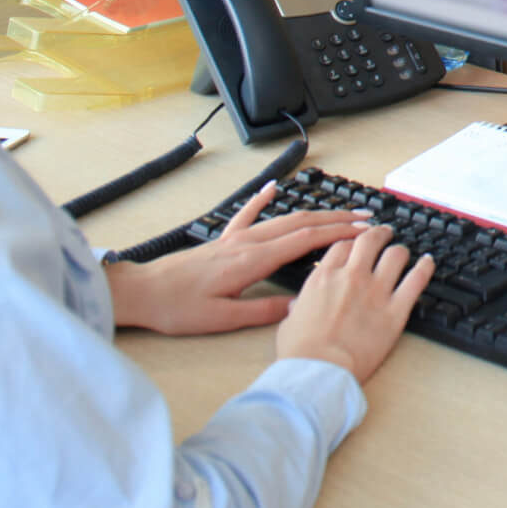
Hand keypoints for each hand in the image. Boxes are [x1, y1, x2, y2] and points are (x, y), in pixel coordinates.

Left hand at [106, 182, 375, 335]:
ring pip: (282, 218)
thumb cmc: (177, 308)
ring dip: (314, 212)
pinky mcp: (221, 240)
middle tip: (365, 219)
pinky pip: (247, 214)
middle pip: (301, 224)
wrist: (141, 292)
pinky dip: (264, 199)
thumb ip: (262, 311)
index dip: (338, 234)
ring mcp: (234, 238)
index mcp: (251, 261)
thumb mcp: (222, 319)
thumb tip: (298, 304)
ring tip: (339, 211)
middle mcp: (247, 243)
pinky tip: (274, 188)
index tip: (363, 231)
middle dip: (336, 219)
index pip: (305, 241)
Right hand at [275, 224, 435, 384]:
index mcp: (324, 277)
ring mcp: (376, 291)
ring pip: (396, 254)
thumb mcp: (289, 322)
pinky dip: (425, 267)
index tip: (356, 244)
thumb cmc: (300, 353)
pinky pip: (417, 279)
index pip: (343, 245)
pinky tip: (428, 262)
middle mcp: (352, 277)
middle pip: (371, 240)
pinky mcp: (395, 311)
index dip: (351, 242)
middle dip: (379, 234)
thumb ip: (298, 306)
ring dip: (400, 250)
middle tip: (384, 235)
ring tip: (402, 251)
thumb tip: (296, 306)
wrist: (318, 373)